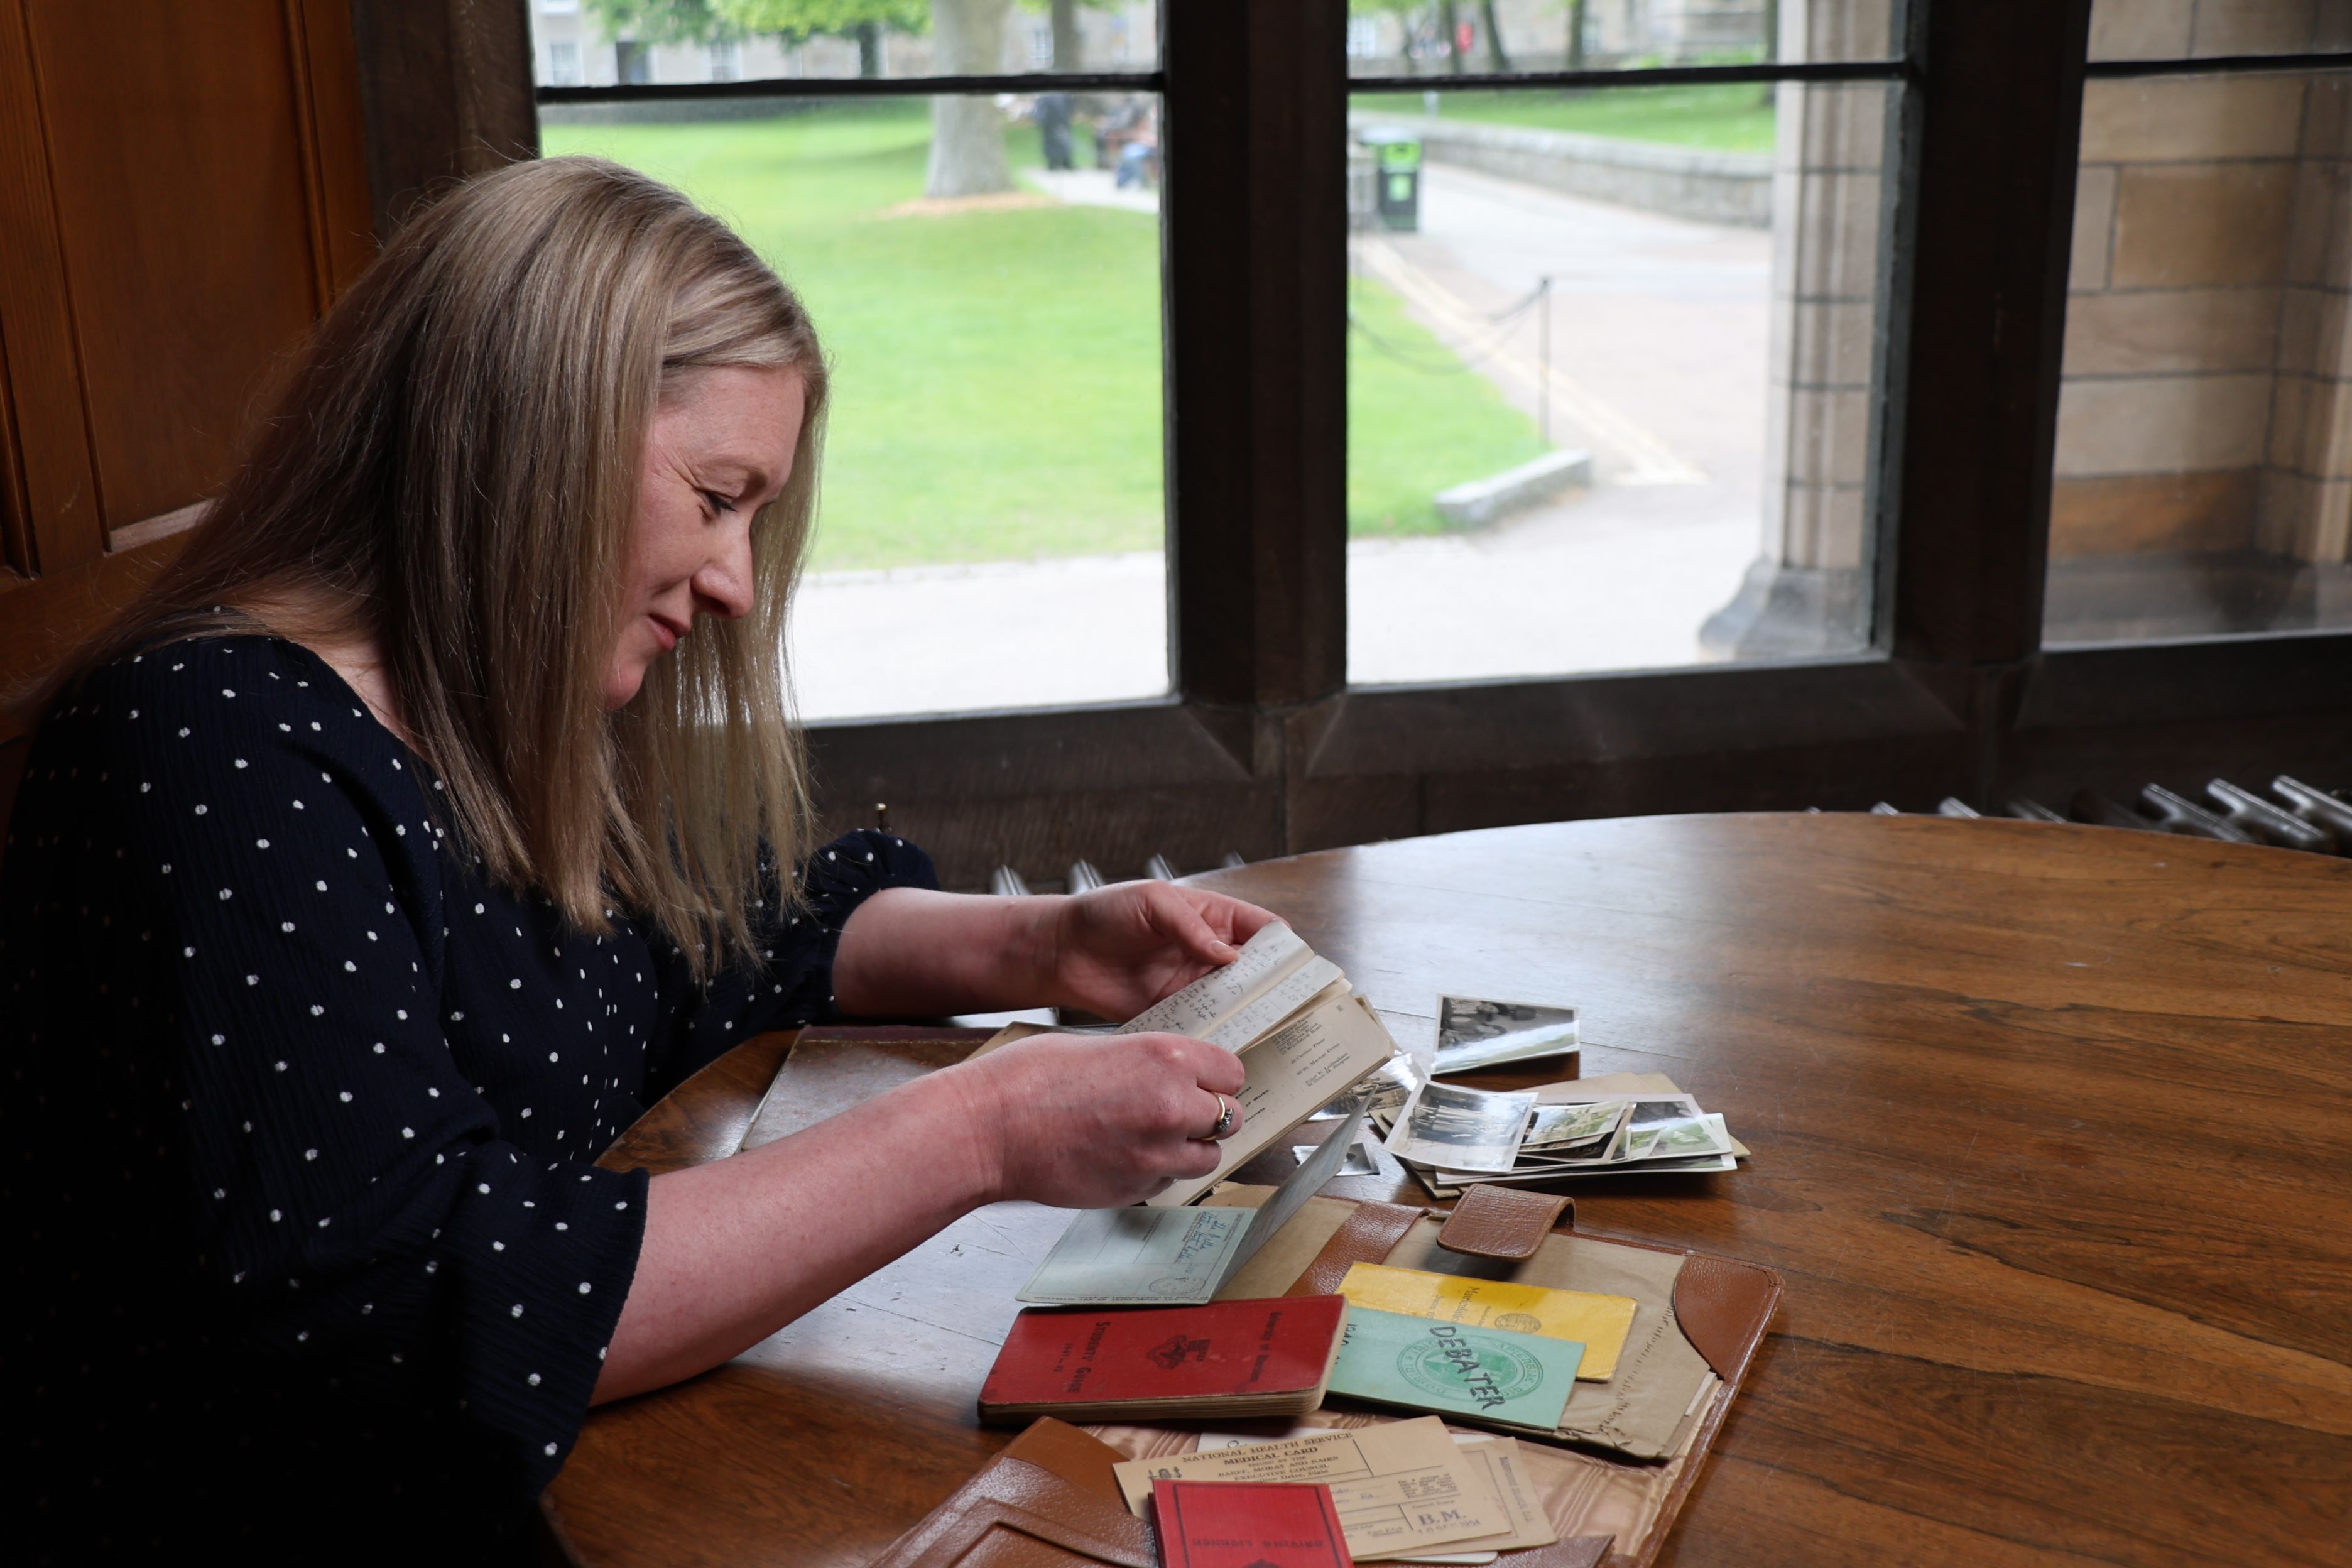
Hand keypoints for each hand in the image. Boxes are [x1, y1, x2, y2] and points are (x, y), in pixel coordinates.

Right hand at [946, 1030, 1248, 1207]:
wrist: (986, 1129)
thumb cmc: (1028, 1079)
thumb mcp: (1100, 1047)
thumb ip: (1148, 1063)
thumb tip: (1175, 1076)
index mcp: (1166, 1060)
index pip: (1231, 1073)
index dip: (1215, 1078)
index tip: (1201, 1081)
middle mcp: (1171, 1107)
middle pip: (1228, 1117)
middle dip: (1206, 1114)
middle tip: (1177, 1110)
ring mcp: (1155, 1155)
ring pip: (1206, 1157)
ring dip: (1188, 1148)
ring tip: (1151, 1136)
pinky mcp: (1134, 1190)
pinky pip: (1167, 1182)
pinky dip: (1155, 1172)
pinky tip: (1122, 1155)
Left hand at [1042, 882, 1279, 1019]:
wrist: (1061, 951)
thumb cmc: (1103, 913)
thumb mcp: (1151, 902)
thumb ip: (1190, 926)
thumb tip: (1227, 954)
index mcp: (1211, 917)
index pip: (1262, 930)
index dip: (1285, 947)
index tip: (1299, 968)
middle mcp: (1208, 953)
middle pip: (1257, 972)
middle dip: (1275, 987)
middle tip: (1290, 1007)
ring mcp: (1193, 984)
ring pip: (1236, 1002)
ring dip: (1249, 1015)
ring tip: (1266, 1030)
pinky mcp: (1174, 1012)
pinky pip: (1204, 1025)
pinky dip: (1217, 1034)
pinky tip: (1226, 1044)